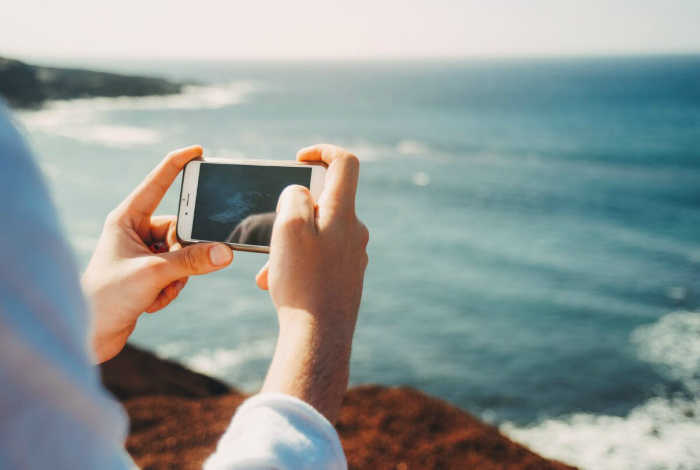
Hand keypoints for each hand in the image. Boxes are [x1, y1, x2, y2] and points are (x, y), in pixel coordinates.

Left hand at [83, 146, 232, 362]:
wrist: (90, 335)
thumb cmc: (107, 297)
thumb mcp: (154, 275)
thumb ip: (192, 261)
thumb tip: (225, 252)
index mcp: (126, 219)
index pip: (157, 184)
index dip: (178, 165)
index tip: (198, 151)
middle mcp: (134, 232)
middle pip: (180, 228)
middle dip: (183, 253)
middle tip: (172, 271)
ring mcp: (142, 253)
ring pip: (182, 254)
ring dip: (177, 277)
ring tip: (155, 292)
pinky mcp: (147, 273)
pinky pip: (177, 272)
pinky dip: (171, 288)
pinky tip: (151, 303)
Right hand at [257, 144, 368, 422]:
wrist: (319, 338)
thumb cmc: (303, 282)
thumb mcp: (289, 228)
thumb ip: (295, 197)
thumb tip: (301, 193)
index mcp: (344, 213)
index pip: (345, 163)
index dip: (322, 151)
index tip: (299, 158)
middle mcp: (355, 231)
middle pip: (325, 201)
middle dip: (292, 211)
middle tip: (271, 230)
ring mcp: (353, 255)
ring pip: (317, 234)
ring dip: (289, 244)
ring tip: (269, 269)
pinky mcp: (347, 276)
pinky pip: (320, 258)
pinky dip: (298, 263)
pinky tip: (277, 284)